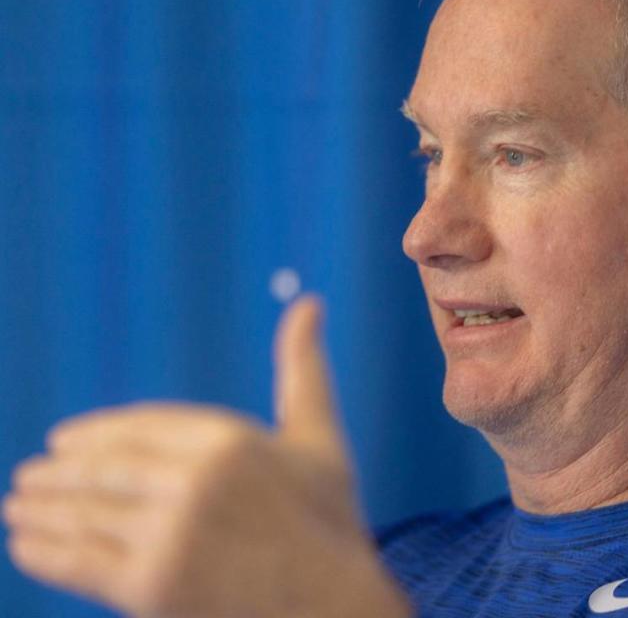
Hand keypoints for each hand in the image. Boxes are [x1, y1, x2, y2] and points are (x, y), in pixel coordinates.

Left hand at [2, 296, 411, 617]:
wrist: (335, 607)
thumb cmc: (329, 520)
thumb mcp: (320, 437)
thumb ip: (303, 369)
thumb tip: (310, 301)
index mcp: (229, 440)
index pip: (140, 427)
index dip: (95, 435)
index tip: (62, 443)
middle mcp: (193, 482)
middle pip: (104, 470)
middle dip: (58, 475)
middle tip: (29, 477)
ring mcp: (168, 536)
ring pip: (85, 514)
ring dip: (41, 511)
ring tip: (16, 508)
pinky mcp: (151, 587)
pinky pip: (81, 562)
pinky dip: (45, 554)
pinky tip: (25, 546)